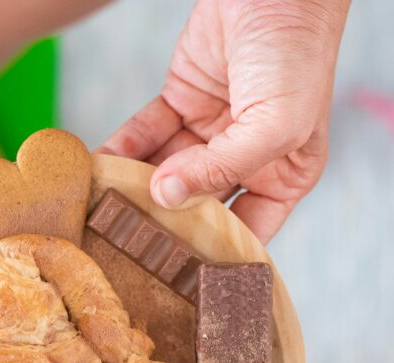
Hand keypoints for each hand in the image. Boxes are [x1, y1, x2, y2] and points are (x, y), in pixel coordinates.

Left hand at [99, 0, 349, 242]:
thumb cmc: (296, 53)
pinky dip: (120, 151)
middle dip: (161, 223)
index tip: (175, 278)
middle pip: (195, 205)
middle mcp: (243, 159)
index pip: (245, 231)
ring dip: (132, 189)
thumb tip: (167, 197)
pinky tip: (97, 169)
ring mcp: (207, 133)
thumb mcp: (275, 121)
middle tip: (123, 246)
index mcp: (282, 174)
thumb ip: (224, 167)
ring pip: (162, 172)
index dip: (212, 254)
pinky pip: (143, 136)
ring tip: (100, 211)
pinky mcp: (178, 104)